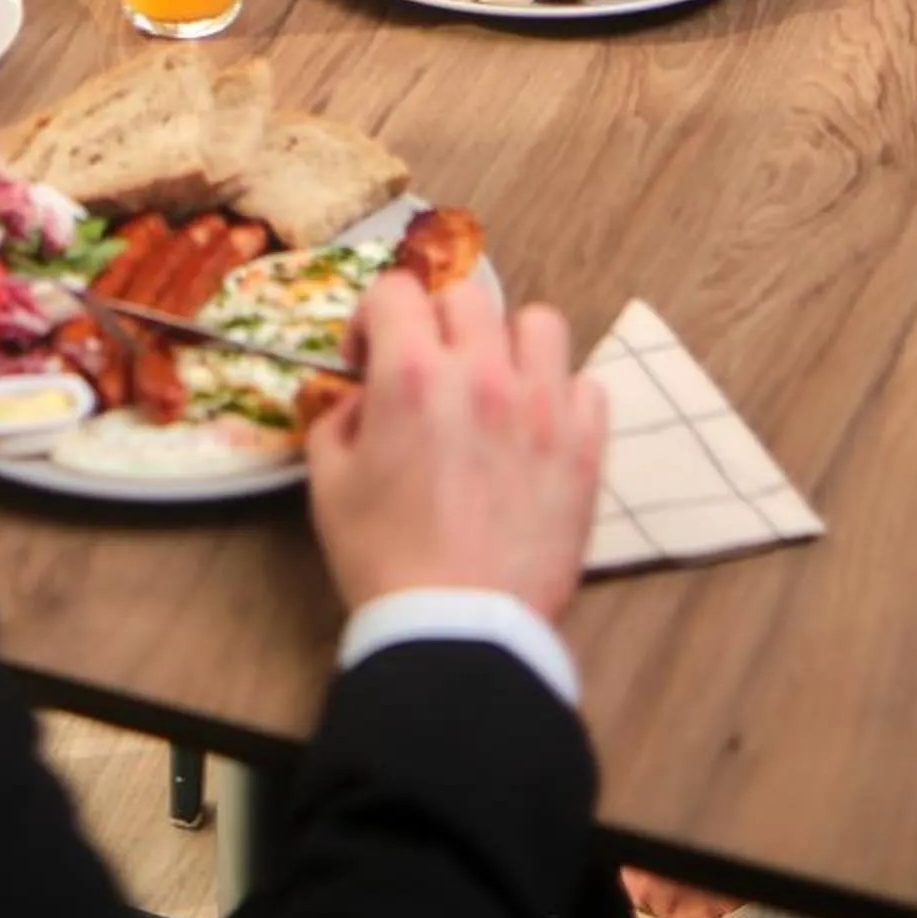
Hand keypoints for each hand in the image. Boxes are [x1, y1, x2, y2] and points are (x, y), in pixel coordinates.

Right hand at [306, 272, 606, 625]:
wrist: (459, 626)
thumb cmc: (385, 559)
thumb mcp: (329, 484)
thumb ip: (337, 421)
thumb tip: (360, 399)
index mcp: (411, 375)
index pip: (395, 290)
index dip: (371, 318)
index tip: (367, 358)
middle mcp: (481, 373)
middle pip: (466, 297)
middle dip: (435, 325)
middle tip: (426, 372)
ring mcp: (542, 406)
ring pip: (539, 323)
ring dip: (509, 344)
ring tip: (493, 384)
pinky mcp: (584, 445)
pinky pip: (586, 384)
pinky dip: (561, 395)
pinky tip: (536, 427)